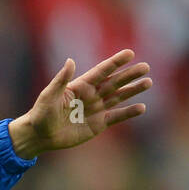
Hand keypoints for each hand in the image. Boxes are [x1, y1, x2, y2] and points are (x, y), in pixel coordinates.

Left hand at [8, 49, 151, 158]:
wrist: (40, 136)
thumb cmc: (41, 113)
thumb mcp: (49, 95)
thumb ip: (61, 79)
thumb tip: (70, 60)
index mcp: (81, 85)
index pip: (101, 71)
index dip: (115, 62)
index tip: (129, 53)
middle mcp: (91, 95)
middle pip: (114, 82)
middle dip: (129, 75)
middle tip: (145, 67)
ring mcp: (96, 109)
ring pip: (118, 97)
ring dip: (133, 90)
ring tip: (148, 82)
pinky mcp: (98, 124)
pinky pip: (116, 117)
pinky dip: (128, 112)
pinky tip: (141, 107)